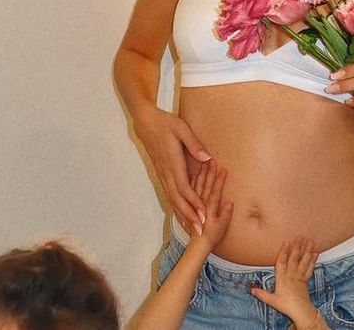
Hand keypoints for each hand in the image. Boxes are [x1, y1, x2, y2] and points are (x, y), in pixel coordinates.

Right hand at [134, 106, 211, 226]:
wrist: (145, 122)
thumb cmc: (166, 123)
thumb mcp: (182, 129)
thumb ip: (194, 144)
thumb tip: (207, 159)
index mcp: (172, 162)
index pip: (184, 188)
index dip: (194, 203)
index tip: (204, 216)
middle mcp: (166, 172)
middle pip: (177, 199)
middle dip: (189, 216)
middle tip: (200, 231)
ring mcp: (162, 174)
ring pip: (172, 198)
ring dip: (182, 214)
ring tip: (193, 229)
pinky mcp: (161, 173)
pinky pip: (169, 193)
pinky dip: (176, 206)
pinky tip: (182, 214)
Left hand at [188, 161, 232, 249]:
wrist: (197, 243)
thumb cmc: (211, 236)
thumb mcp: (221, 228)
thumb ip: (225, 215)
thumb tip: (230, 203)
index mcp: (208, 208)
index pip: (215, 191)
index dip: (219, 180)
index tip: (224, 169)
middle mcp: (200, 204)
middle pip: (205, 184)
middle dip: (209, 171)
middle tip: (213, 160)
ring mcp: (194, 203)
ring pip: (197, 185)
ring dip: (201, 173)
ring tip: (204, 163)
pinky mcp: (190, 204)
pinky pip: (189, 190)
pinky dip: (191, 181)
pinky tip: (192, 174)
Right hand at [250, 237, 320, 328]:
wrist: (300, 311)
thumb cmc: (285, 305)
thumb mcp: (271, 300)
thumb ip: (261, 293)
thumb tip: (251, 289)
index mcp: (282, 278)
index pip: (281, 263)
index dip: (283, 252)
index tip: (286, 242)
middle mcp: (291, 275)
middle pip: (294, 259)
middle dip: (297, 247)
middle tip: (300, 236)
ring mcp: (299, 276)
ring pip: (303, 262)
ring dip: (306, 251)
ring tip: (309, 241)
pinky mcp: (305, 279)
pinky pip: (309, 268)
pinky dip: (312, 260)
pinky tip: (315, 253)